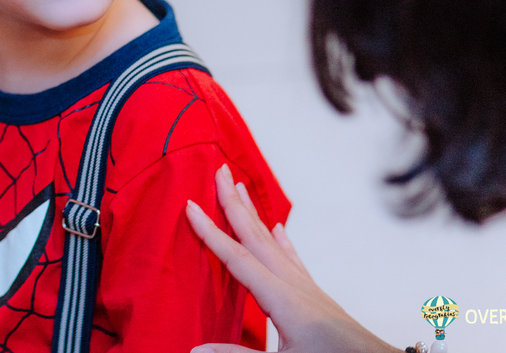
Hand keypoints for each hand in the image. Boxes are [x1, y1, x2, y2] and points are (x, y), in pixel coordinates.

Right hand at [186, 165, 399, 352]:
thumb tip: (194, 349)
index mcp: (281, 299)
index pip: (237, 258)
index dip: (211, 232)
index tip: (191, 206)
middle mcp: (292, 285)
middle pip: (255, 236)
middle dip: (234, 203)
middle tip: (220, 171)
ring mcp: (305, 287)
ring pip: (272, 241)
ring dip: (253, 213)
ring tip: (239, 188)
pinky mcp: (314, 294)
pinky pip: (292, 257)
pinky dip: (281, 239)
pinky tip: (276, 228)